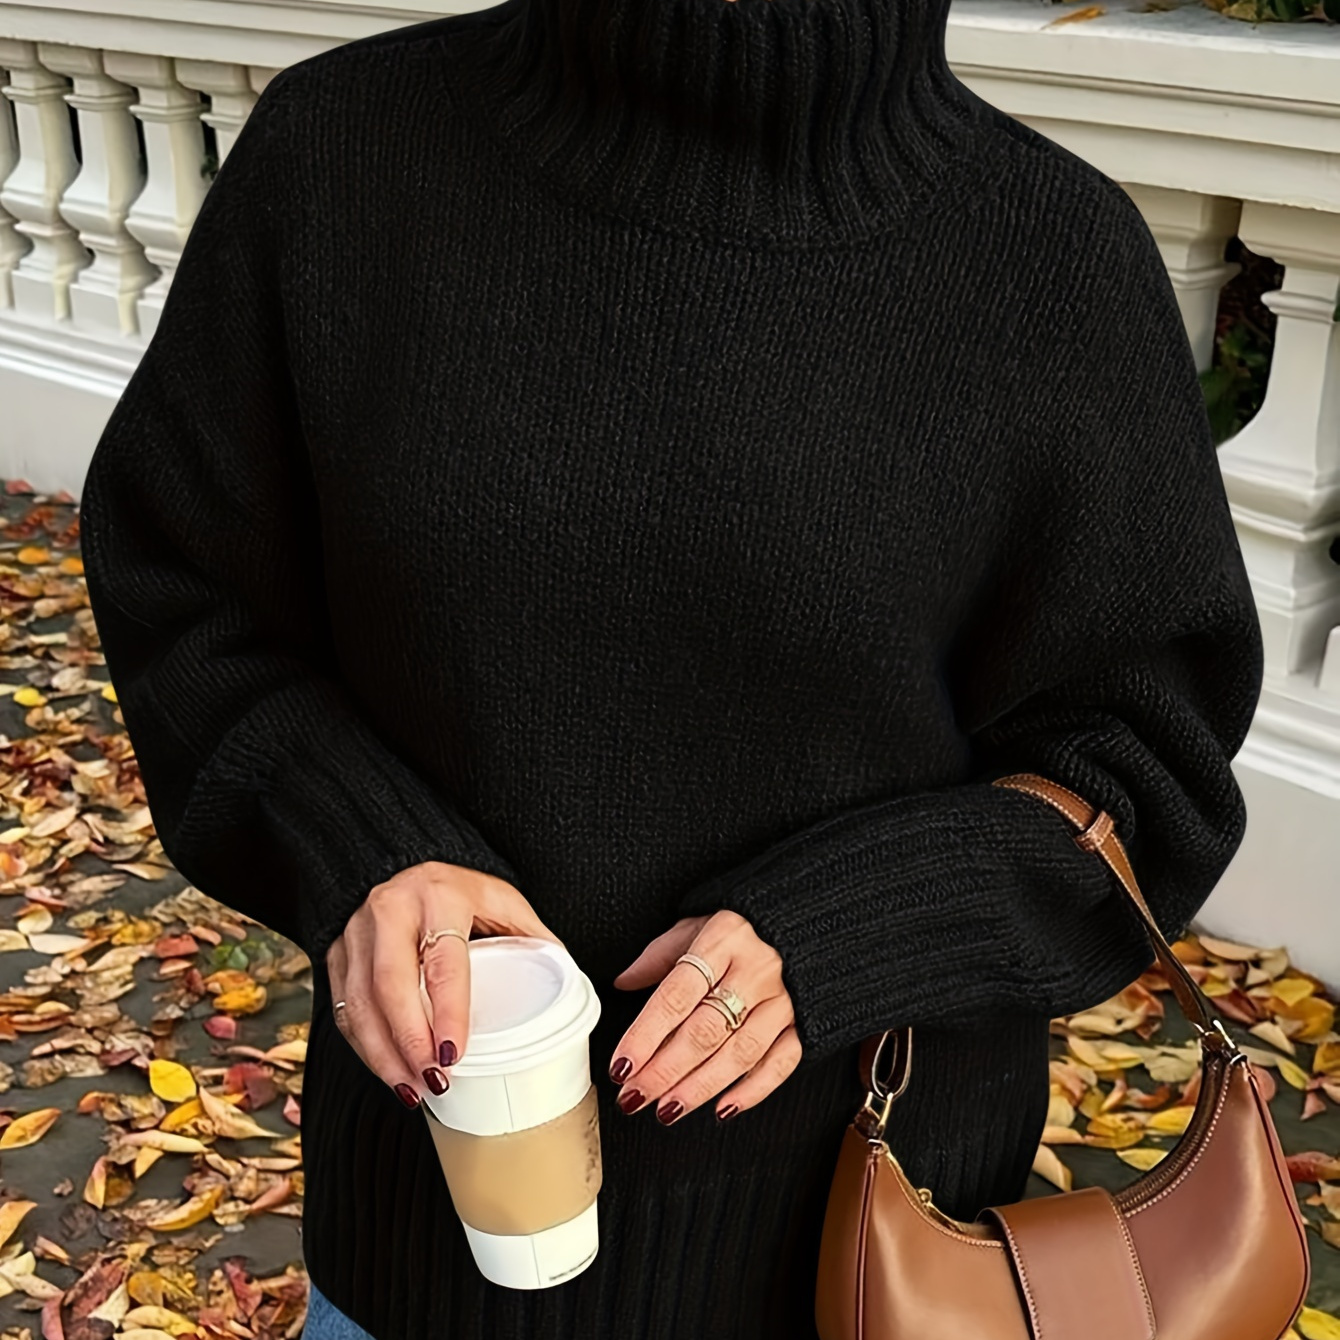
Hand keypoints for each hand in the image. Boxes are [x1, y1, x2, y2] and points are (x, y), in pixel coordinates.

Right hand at [325, 861, 563, 1109]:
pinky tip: (388, 1070)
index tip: (455, 1052)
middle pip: (392, 985)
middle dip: (410, 1042)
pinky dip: (365, 1047)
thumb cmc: (456, 889)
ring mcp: (358, 933)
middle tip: (434, 1080)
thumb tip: (569, 981)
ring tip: (413, 1087)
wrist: (401, 862)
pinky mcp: (337, 954)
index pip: (442, 959)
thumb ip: (531, 937)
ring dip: (384, 1054)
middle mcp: (391, 910)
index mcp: (439, 895)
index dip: (448, 1010)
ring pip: (361, 1003)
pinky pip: (344, 1009)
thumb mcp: (501, 900)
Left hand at [608, 910, 800, 1124]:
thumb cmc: (749, 922)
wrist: (815, 917)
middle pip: (704, 1031)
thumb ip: (661, 955)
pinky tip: (723, 1108)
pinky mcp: (806, 1021)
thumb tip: (624, 982)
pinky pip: (782, 1063)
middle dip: (664, 1071)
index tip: (621, 1064)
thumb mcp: (699, 922)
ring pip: (740, 1053)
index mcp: (723, 940)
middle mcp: (755, 971)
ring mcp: (784, 999)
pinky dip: (753, 1090)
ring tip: (667, 1108)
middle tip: (635, 1095)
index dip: (646, 1034)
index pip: (676, 995)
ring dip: (699, 1088)